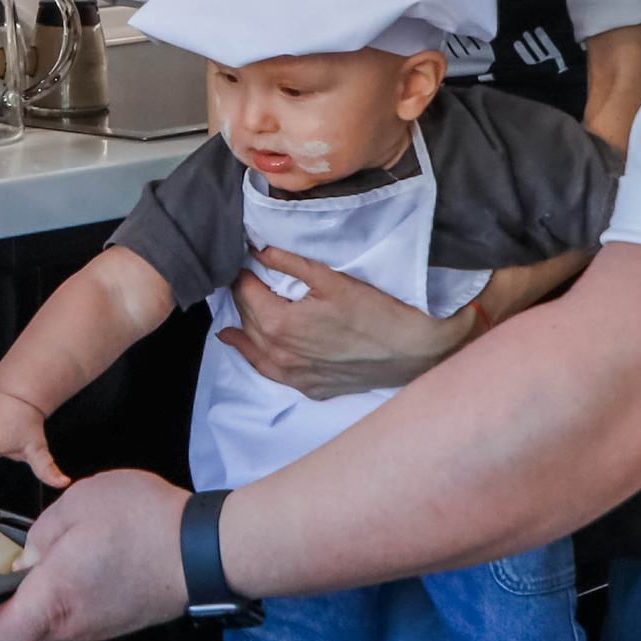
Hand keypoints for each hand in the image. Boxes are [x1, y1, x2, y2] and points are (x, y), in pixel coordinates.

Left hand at [0, 470, 189, 640]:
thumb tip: (29, 558)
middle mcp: (73, 625)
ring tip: (34, 559)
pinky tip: (72, 560)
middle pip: (18, 634)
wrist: (209, 548)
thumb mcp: (77, 506)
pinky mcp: (117, 620)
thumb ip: (40, 535)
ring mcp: (98, 628)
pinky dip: (61, 595)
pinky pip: (75, 615)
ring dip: (31, 599)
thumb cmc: (145, 522)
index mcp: (54, 598)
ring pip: (47, 623)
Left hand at [222, 246, 473, 396]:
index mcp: (279, 325)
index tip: (240, 263)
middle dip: (242, 300)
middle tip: (241, 283)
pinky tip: (252, 353)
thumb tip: (260, 251)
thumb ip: (289, 264)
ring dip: (243, 332)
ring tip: (228, 324)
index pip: (246, 294)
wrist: (412, 351)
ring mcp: (294, 376)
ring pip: (255, 351)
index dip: (242, 276)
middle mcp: (279, 355)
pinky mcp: (310, 388)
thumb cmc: (375, 311)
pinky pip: (273, 374)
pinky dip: (258, 360)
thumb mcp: (330, 278)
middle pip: (248, 321)